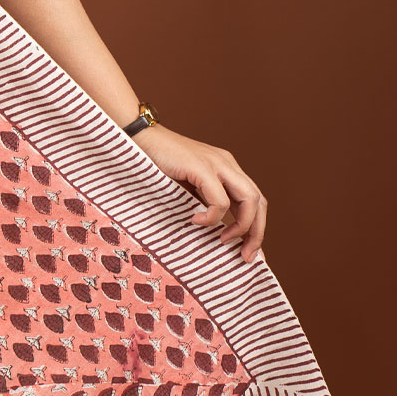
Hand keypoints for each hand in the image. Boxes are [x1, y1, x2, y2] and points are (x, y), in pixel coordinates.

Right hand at [136, 124, 266, 262]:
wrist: (138, 139)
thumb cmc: (157, 166)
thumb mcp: (187, 188)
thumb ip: (203, 203)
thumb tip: (215, 232)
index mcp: (227, 168)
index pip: (255, 200)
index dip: (256, 227)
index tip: (248, 252)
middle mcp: (227, 164)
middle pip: (259, 201)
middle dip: (257, 232)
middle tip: (246, 256)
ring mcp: (217, 164)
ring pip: (249, 199)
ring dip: (241, 226)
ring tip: (223, 240)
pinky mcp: (202, 167)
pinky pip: (221, 199)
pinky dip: (212, 216)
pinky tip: (195, 221)